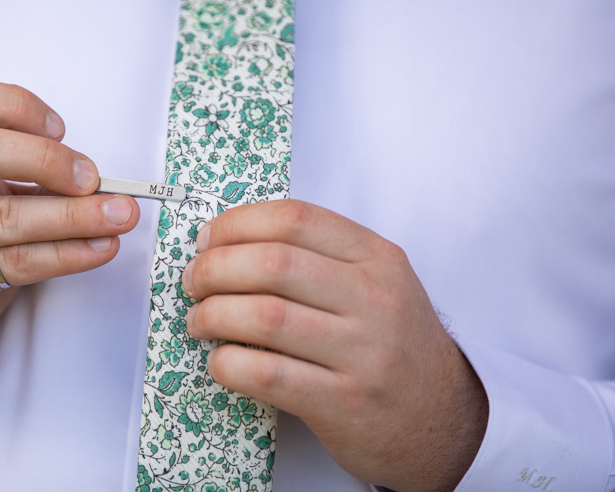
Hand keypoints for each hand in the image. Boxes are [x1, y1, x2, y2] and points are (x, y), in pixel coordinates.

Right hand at [0, 79, 139, 412]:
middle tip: (94, 179)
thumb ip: (19, 185)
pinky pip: (14, 264)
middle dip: (46, 158)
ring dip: (75, 215)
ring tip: (120, 216)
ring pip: (4, 215)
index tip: (61, 130)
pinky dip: (67, 255)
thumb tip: (98, 183)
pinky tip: (99, 250)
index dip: (17, 105)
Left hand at [182, 200, 487, 491]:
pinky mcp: (345, 403)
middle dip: (214, 268)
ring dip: (213, 315)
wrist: (445, 420)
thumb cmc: (395, 345)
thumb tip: (229, 241)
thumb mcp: (377, 284)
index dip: (236, 224)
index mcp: (377, 259)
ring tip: (199, 320)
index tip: (207, 239)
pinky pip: (269, 375)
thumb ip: (319, 257)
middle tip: (194, 281)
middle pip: (273, 262)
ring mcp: (363, 353)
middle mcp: (375, 300)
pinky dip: (229, 364)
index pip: (294, 219)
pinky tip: (220, 361)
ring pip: (265, 316)